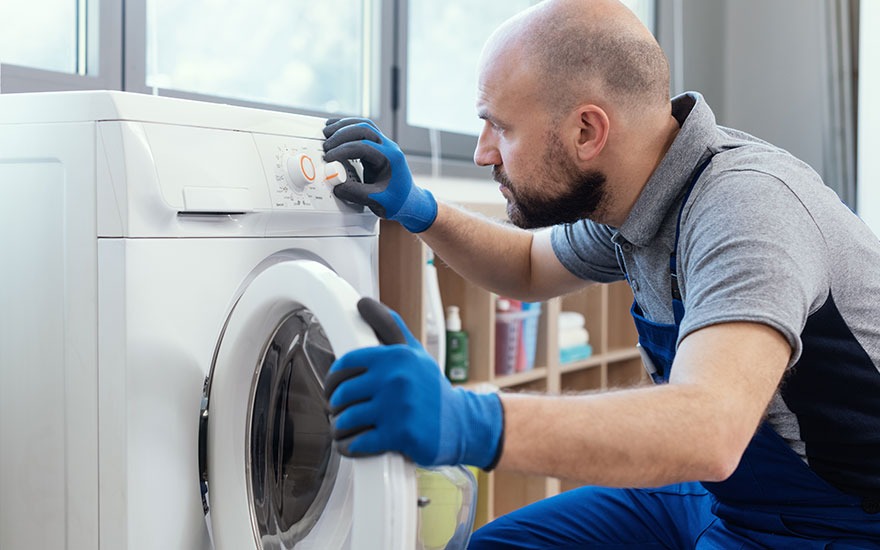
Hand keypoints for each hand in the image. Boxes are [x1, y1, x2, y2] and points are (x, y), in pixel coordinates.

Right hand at [323, 118, 437, 232]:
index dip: (344, 150)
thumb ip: (356, 193)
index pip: (364, 146)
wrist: (409, 202)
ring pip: (364, 125)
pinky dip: (347, 129)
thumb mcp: (377, 201)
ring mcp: (384, 145)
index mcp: (391, 158)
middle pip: (365, 128)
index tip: (329, 158)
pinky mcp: (377, 148)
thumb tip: (336, 185)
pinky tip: (335, 131)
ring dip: (344, 126)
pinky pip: (362, 132)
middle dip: (342, 133)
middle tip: (326, 144)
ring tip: (326, 131)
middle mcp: (389, 147)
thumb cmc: (397, 201)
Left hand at [325, 298, 503, 468]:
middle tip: (339, 411)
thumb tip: (363, 303)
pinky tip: (352, 444)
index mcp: (396, 356)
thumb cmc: (433, 390)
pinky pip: (358, 442)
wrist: (463, 425)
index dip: (332, 380)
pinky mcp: (400, 435)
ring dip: (339, 428)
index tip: (333, 389)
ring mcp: (398, 407)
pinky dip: (349, 446)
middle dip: (335, 406)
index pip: (346, 365)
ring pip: (346, 419)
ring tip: (344, 429)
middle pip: (342, 393)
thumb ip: (390, 327)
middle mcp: (396, 379)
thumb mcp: (415, 353)